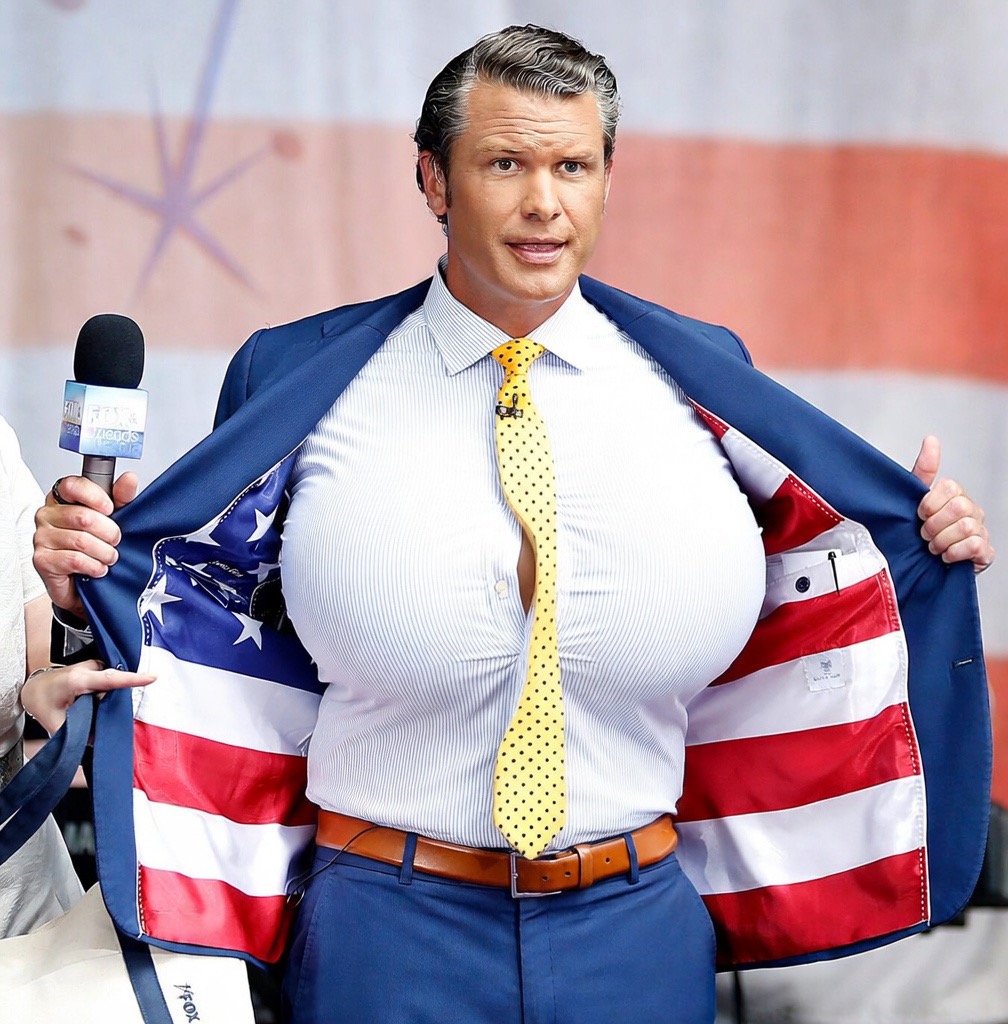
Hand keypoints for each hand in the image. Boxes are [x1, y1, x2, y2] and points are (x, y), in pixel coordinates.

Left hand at [21, 660, 154, 734]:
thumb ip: (79, 732)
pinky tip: (92, 702)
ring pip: (113, 685)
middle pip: (115, 685)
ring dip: (108, 699)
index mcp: (77, 680)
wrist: (34, 687)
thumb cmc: (42, 700)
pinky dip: (108, 694)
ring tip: (87, 707)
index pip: (109, 679)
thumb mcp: (56, 723)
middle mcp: (88, 668)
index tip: (152, 678)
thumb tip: (99, 741)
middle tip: (95, 714)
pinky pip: (111, 682)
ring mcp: (94, 665)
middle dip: (114, 703)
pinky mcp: (98, 667)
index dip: (132, 679)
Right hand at [32, 473, 137, 617]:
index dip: (96, 497)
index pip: (73, 485)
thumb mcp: (114, 518)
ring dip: (104, 552)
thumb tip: (130, 478)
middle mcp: (47, 515)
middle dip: (109, 532)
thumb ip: (121, 497)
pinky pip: (74, 560)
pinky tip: (98, 569)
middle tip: (116, 541)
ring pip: (81, 540)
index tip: (110, 509)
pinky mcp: (41, 560)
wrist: (86, 583)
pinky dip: (94, 566)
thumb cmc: (97, 546)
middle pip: (83, 517)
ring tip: (110, 557)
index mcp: (62, 498)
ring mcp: (41, 537)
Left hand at [912, 436, 993, 572]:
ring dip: (942, 540)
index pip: (950, 488)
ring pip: (966, 527)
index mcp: (956, 496)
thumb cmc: (918, 530)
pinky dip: (954, 552)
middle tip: (924, 533)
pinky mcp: (984, 553)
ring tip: (933, 546)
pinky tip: (946, 555)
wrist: (918, 565)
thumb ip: (924, 470)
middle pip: (959, 508)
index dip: (929, 504)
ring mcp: (981, 531)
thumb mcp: (914, 499)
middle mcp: (972, 511)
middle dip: (934, 525)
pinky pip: (975, 546)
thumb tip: (932, 440)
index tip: (919, 514)